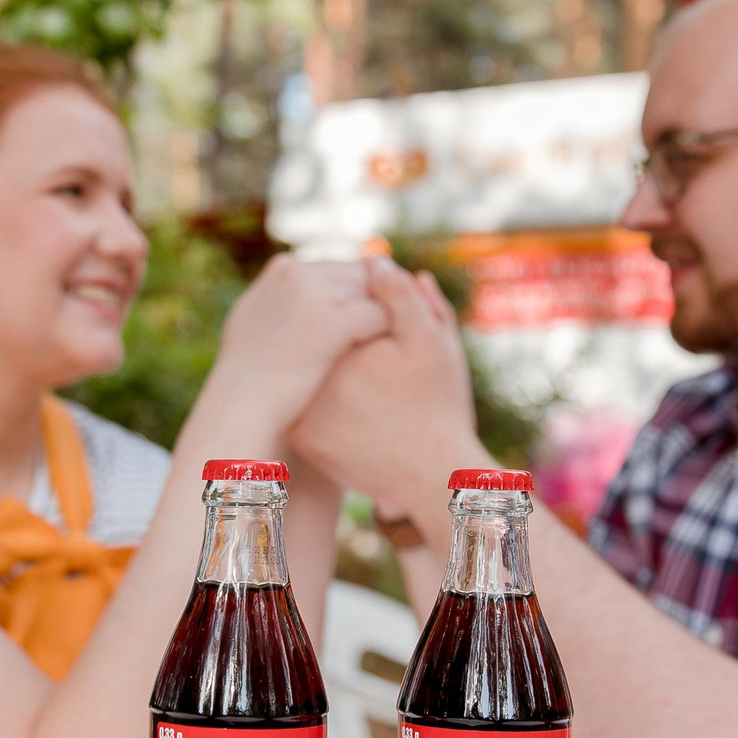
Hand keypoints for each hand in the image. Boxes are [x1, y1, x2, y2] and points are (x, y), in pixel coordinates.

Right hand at [202, 255, 390, 437]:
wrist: (239, 409)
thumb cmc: (249, 379)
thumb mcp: (258, 325)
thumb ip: (283, 302)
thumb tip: (308, 293)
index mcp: (282, 271)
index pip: (338, 269)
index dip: (357, 297)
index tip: (368, 324)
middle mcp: (296, 273)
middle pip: (359, 275)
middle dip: (377, 301)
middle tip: (399, 329)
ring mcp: (311, 295)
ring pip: (373, 292)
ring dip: (388, 314)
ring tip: (400, 343)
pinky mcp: (330, 323)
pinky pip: (379, 315)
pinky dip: (390, 332)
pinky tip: (395, 355)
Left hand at [291, 263, 482, 522]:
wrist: (431, 477)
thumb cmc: (439, 407)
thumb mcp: (432, 342)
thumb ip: (402, 298)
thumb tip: (374, 260)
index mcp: (340, 347)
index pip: (341, 310)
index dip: (373, 318)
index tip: (398, 350)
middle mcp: (309, 377)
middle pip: (320, 340)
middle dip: (349, 341)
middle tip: (387, 374)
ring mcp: (298, 409)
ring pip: (310, 370)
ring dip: (331, 367)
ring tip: (375, 393)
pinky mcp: (299, 435)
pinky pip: (306, 401)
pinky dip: (325, 398)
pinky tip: (359, 411)